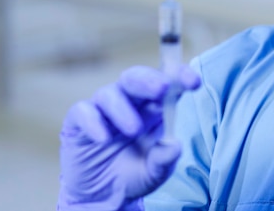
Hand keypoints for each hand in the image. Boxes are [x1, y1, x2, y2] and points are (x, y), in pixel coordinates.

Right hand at [57, 65, 200, 209]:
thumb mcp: (155, 172)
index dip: (180, 76)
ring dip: (123, 109)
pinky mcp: (79, 121)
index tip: (194, 82)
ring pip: (110, 93)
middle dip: (150, 79)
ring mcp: (103, 109)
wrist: (102, 196)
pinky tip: (103, 139)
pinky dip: (93, 122)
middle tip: (162, 88)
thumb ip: (165, 160)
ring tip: (134, 130)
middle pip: (136, 77)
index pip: (167, 82)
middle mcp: (129, 101)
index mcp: (154, 107)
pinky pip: (83, 111)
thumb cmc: (134, 174)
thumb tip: (175, 146)